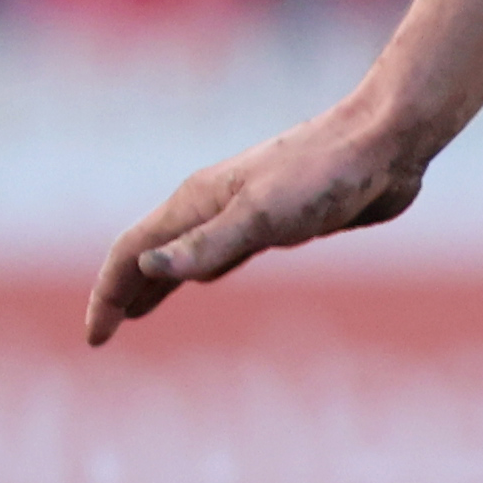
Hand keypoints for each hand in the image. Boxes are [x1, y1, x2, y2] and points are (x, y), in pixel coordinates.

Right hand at [88, 92, 434, 339]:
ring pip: (186, 252)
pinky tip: (206, 278)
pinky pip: (223, 251)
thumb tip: (147, 267)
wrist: (386, 144)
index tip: (95, 338)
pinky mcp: (280, 218)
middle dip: (122, 291)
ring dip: (157, 281)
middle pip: (151, 252)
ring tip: (138, 311)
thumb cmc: (326, 174)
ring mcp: (245, 210)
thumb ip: (206, 244)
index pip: (132, 253)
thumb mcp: (262, 215)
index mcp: (197, 201)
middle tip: (104, 333)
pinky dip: (202, 270)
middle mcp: (213, 204)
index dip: (108, 294)